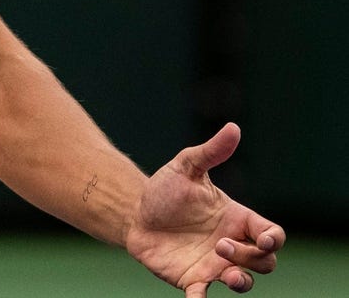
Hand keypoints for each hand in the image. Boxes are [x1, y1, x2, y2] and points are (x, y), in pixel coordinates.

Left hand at [126, 123, 285, 295]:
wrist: (134, 212)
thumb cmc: (165, 190)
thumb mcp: (186, 167)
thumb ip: (211, 152)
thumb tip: (234, 128)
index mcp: (236, 219)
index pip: (271, 234)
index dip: (273, 239)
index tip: (263, 238)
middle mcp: (231, 244)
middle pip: (265, 261)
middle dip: (253, 257)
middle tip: (221, 245)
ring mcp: (214, 265)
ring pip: (245, 282)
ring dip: (242, 281)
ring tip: (227, 274)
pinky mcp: (192, 280)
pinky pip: (204, 297)